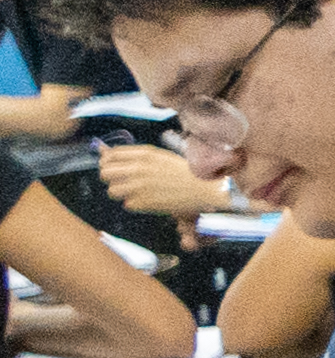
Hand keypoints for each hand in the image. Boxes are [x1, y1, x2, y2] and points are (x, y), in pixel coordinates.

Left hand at [93, 143, 225, 220]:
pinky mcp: (145, 203)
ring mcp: (140, 186)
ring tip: (136, 194)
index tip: (114, 168)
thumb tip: (104, 152)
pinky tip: (148, 202)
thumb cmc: (186, 172)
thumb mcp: (160, 157)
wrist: (205, 188)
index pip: (110, 156)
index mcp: (143, 154)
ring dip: (121, 194)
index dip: (108, 163)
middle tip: (123, 183)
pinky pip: (127, 205)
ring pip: (112, 191)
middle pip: (105, 174)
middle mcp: (138, 169)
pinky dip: (136, 205)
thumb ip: (133, 155)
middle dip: (111, 179)